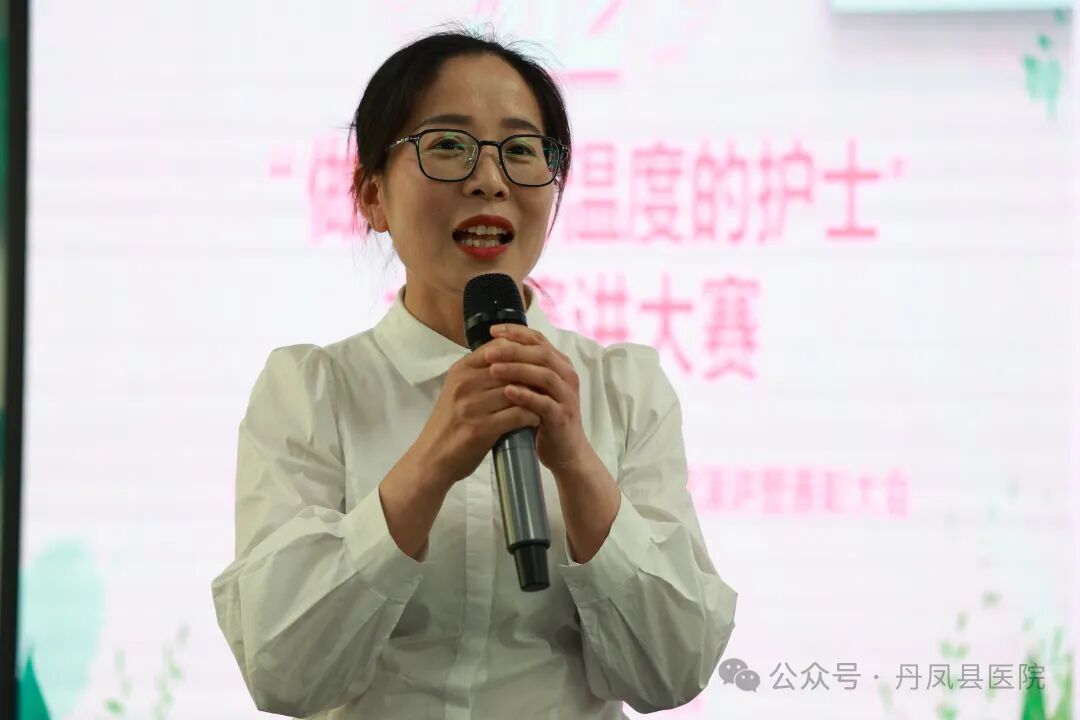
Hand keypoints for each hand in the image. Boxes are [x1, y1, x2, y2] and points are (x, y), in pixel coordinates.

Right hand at [409, 341, 541, 487]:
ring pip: (517, 390)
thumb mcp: (459, 390)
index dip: (522, 352)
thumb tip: (514, 358)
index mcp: (461, 370)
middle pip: (511, 367)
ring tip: (547, 400)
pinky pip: (516, 415)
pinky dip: (531, 416)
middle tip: (550, 381)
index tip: (538, 361)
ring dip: (536, 396)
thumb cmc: (450, 424)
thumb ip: (481, 374)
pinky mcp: (479, 428)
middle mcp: (465, 383)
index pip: (498, 346)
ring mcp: (471, 406)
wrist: (432, 458)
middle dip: (533, 374)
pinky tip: (537, 419)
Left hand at [486, 323, 590, 474]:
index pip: (539, 340)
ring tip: (493, 369)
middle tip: (489, 352)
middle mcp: (567, 376)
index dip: (516, 333)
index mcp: (560, 365)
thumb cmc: (544, 418)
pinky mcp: (562, 416)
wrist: (566, 452)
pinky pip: (544, 402)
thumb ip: (523, 370)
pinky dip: (525, 395)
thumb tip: (492, 349)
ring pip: (543, 375)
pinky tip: (507, 392)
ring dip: (517, 369)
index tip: (493, 331)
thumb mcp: (535, 389)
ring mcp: (566, 396)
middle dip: (513, 349)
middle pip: (541, 353)